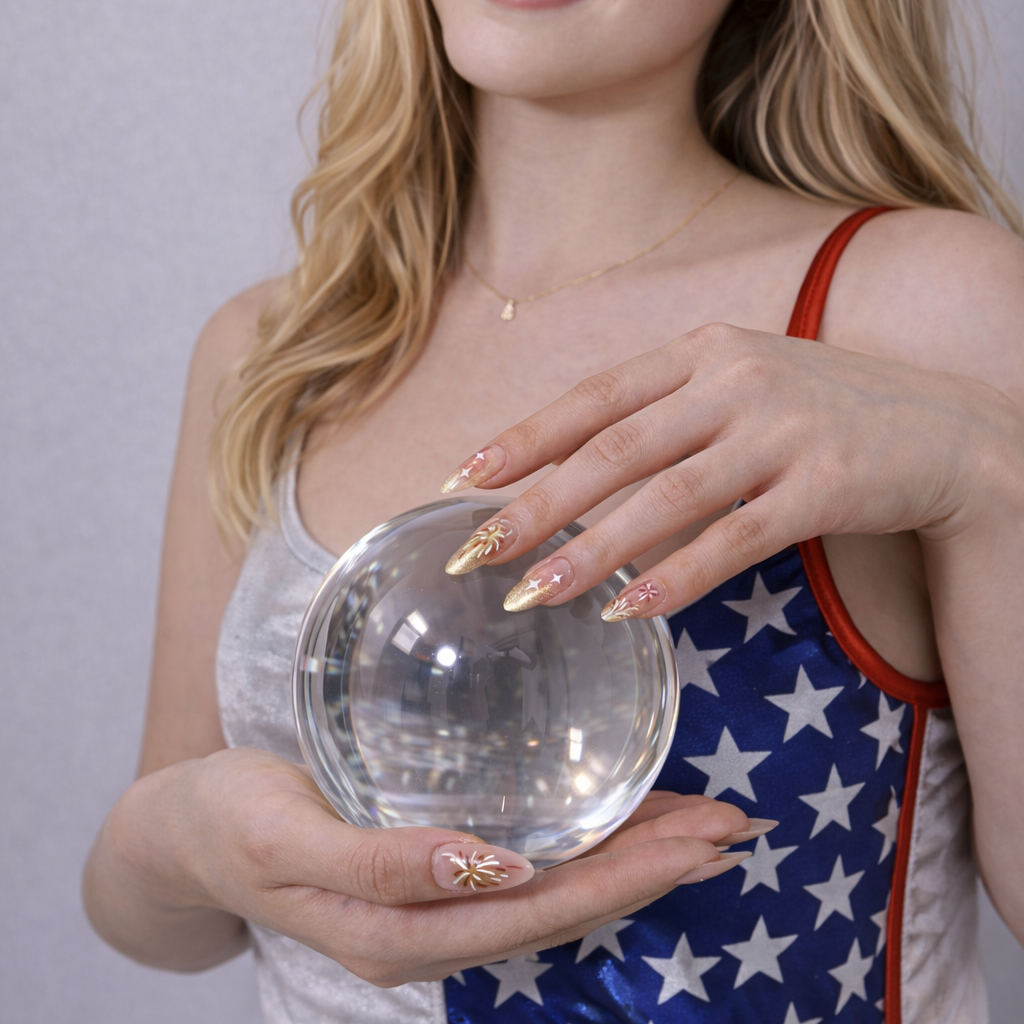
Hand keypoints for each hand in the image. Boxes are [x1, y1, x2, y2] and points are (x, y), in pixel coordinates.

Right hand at [123, 747, 751, 984]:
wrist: (186, 833)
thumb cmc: (233, 824)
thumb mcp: (289, 841)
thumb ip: (379, 864)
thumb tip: (482, 868)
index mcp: (408, 930)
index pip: (546, 907)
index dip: (631, 875)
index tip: (703, 838)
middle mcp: (436, 925)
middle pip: (570, 901)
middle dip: (658, 864)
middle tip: (736, 825)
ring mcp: (436, 901)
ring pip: (558, 885)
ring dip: (635, 854)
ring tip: (705, 824)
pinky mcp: (431, 869)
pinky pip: (527, 862)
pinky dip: (584, 839)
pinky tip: (619, 820)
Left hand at [440, 322, 1009, 617]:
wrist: (945, 426)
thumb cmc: (816, 413)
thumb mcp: (736, 388)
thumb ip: (662, 417)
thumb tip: (569, 473)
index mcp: (701, 352)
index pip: (594, 397)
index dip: (525, 439)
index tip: (464, 481)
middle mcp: (735, 380)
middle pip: (616, 448)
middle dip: (539, 504)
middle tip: (477, 552)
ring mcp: (783, 429)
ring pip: (669, 496)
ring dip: (595, 549)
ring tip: (536, 594)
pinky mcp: (827, 483)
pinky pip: (738, 537)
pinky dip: (680, 576)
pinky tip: (631, 611)